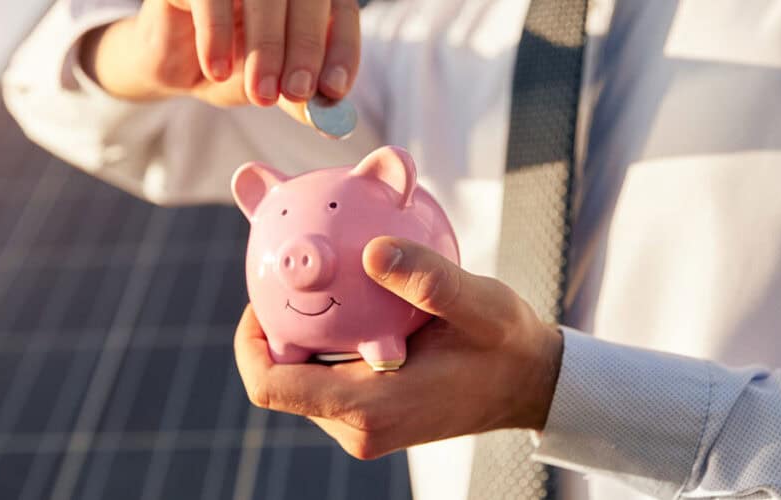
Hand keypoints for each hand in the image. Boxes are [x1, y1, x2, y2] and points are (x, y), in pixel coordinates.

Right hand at [79, 0, 359, 122]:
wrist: (172, 61)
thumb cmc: (231, 65)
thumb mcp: (270, 87)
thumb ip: (300, 98)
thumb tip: (332, 123)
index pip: (340, 12)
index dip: (342, 50)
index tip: (335, 89)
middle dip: (306, 49)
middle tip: (297, 93)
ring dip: (266, 46)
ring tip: (260, 94)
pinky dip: (217, 34)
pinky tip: (216, 70)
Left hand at [234, 236, 564, 459]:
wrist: (531, 385)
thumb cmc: (506, 347)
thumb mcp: (479, 305)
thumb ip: (429, 280)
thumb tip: (374, 250)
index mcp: (370, 407)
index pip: (272, 386)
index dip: (249, 342)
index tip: (263, 297)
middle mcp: (359, 428)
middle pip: (281, 381)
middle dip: (277, 331)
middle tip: (300, 279)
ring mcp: (364, 429)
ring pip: (301, 381)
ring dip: (304, 338)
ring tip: (326, 290)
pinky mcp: (372, 421)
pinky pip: (326, 383)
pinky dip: (327, 348)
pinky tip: (352, 309)